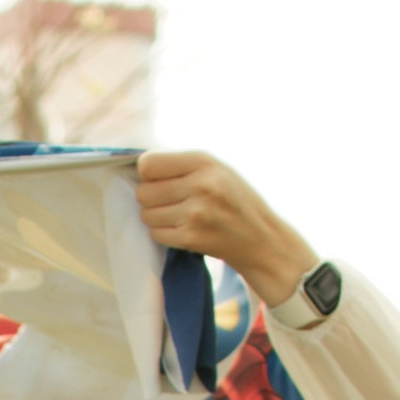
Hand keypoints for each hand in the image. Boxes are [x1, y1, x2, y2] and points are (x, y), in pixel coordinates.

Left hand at [136, 152, 316, 310]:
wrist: (260, 238)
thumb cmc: (234, 200)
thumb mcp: (217, 169)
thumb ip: (182, 165)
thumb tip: (139, 168)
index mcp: (204, 161)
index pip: (148, 164)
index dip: (146, 173)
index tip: (157, 179)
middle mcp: (201, 185)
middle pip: (144, 191)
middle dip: (150, 198)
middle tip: (170, 201)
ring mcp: (195, 213)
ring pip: (147, 214)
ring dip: (157, 217)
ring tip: (180, 215)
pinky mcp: (191, 238)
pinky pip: (156, 234)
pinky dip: (165, 234)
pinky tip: (184, 229)